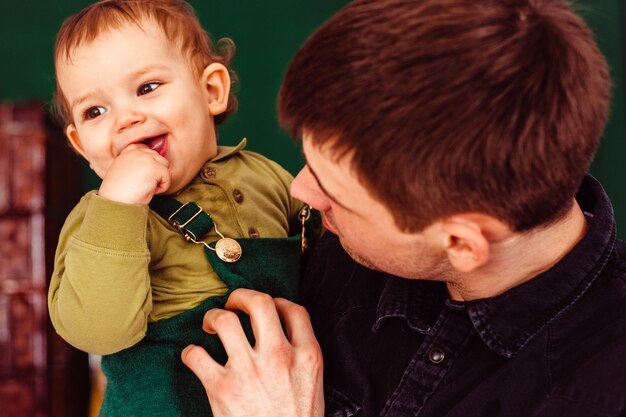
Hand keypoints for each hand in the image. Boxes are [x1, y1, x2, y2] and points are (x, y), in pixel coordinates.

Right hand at [98, 143, 170, 204]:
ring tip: (146, 187)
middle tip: (142, 185)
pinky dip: (162, 188)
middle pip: (158, 158)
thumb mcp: (124, 172)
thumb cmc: (119, 193)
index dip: (149, 165)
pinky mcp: (155, 167)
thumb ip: (136, 164)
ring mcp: (146, 158)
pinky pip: (167, 177)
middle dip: (155, 172)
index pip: (146, 149)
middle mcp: (137, 152)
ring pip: (164, 166)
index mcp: (128, 152)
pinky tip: (148, 191)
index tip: (142, 177)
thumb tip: (150, 168)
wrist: (117, 201)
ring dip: (159, 179)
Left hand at [181, 288, 323, 416]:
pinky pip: (196, 354)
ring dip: (212, 317)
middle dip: (241, 296)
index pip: (293, 309)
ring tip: (210, 325)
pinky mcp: (221, 389)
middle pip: (259, 303)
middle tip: (233, 304)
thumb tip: (283, 333)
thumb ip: (302, 356)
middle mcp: (278, 356)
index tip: (267, 308)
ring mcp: (249, 371)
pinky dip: (191, 352)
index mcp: (307, 355)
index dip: (278, 301)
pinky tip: (194, 357)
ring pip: (224, 321)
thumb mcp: (314, 384)